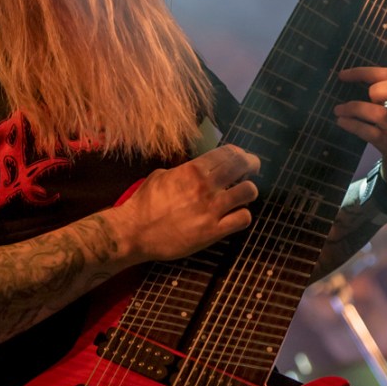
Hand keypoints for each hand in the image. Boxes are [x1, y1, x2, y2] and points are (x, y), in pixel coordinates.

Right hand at [110, 144, 259, 262]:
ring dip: (248, 191)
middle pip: (243, 166)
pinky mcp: (213, 232)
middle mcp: (206, 187)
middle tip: (252, 168)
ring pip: (249, 192)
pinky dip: (242, 215)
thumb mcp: (161, 176)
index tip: (241, 156)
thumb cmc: (143, 203)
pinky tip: (235, 216)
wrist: (134, 232)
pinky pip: (243, 219)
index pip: (228, 153)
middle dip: (252, 165)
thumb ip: (182, 171)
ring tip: (242, 194)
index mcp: (193, 170)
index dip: (239, 153)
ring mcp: (211, 210)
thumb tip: (194, 170)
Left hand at [334, 67, 386, 196]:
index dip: (365, 72)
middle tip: (354, 98)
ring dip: (355, 109)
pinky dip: (354, 126)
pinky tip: (342, 123)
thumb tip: (355, 86)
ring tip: (338, 111)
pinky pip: (373, 134)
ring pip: (381, 113)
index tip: (342, 75)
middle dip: (371, 88)